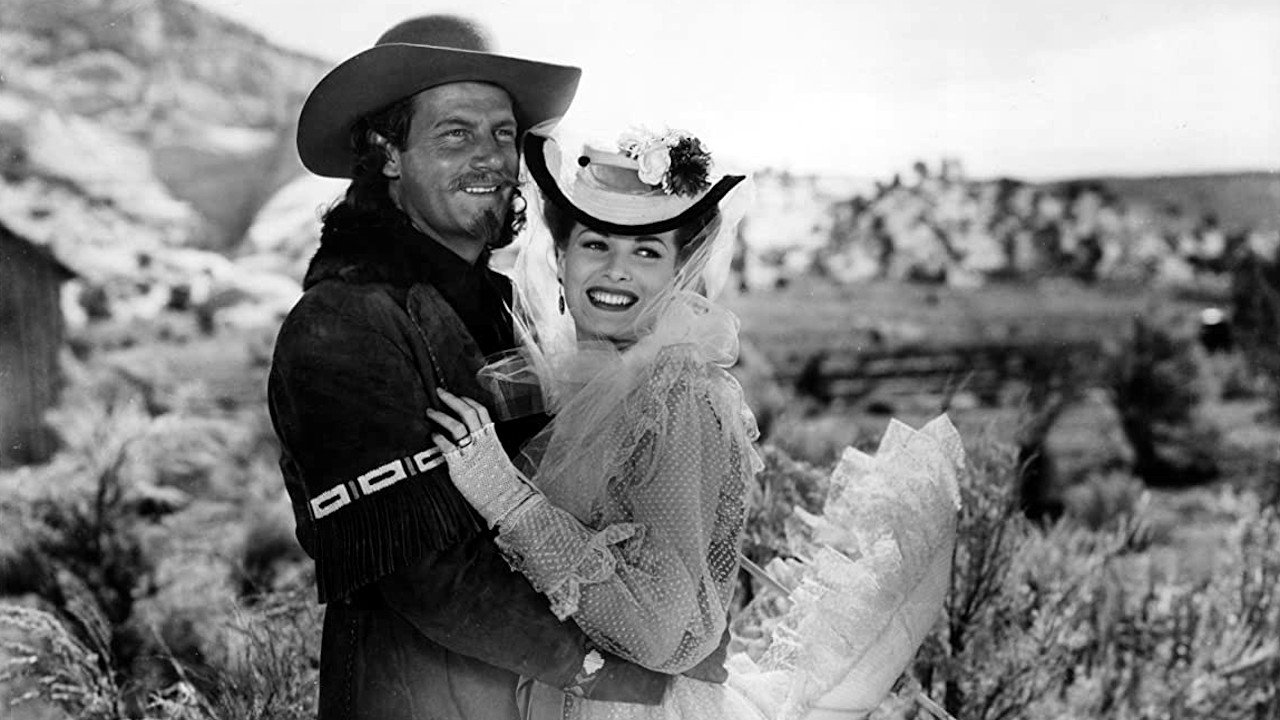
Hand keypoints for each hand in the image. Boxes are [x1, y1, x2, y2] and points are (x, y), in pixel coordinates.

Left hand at [427, 389, 538, 527]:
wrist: (508, 501)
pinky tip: (433, 436)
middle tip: (440, 392)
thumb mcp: (497, 458)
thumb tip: (475, 439)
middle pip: (467, 412)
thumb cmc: (503, 483)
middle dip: (451, 399)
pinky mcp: (461, 467)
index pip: (481, 411)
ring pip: (455, 426)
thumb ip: (486, 446)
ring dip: (440, 416)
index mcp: (493, 438)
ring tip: (430, 413)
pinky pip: (446, 447)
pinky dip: (438, 438)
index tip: (458, 396)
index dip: (468, 401)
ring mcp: (472, 453)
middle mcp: (483, 442)